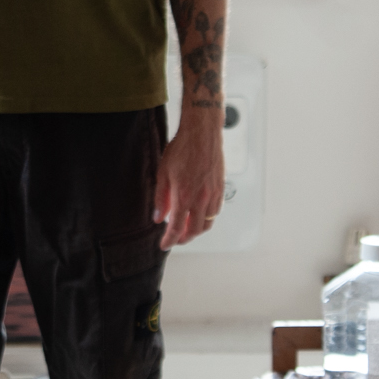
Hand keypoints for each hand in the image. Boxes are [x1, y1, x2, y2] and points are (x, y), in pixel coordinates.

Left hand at [154, 105, 224, 248]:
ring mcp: (213, 194)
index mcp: (184, 196)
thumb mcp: (163, 173)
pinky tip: (199, 214)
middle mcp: (201, 198)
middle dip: (184, 239)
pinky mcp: (220, 187)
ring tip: (187, 229)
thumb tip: (158, 217)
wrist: (202, 133)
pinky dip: (207, 218)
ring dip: (197, 230)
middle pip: (194, 230)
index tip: (165, 245)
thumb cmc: (182, 148)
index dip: (170, 240)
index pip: (177, 228)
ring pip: (208, 222)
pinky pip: (216, 211)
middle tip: (176, 240)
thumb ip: (161, 198)